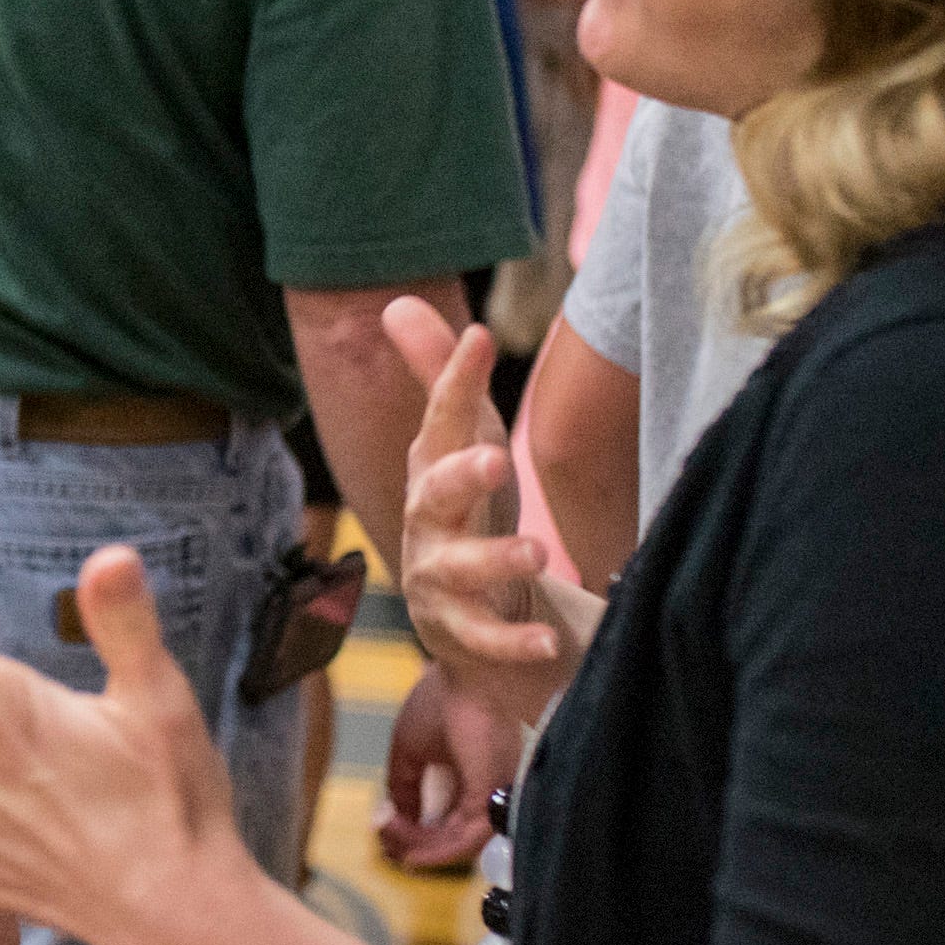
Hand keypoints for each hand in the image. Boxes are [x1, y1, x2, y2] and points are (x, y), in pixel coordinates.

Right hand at [376, 664, 519, 872]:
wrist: (465, 673)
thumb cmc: (443, 697)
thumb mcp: (408, 746)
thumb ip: (403, 784)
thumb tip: (395, 815)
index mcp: (472, 780)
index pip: (445, 822)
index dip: (411, 831)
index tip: (385, 827)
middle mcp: (485, 793)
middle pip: (448, 840)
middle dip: (411, 844)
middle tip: (384, 838)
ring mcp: (489, 799)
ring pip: (452, 847)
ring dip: (416, 847)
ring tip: (388, 836)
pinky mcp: (488, 801)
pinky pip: (459, 844)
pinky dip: (430, 848)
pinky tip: (404, 840)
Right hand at [378, 296, 576, 730]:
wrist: (458, 612)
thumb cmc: (466, 511)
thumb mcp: (461, 442)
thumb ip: (441, 380)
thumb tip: (395, 302)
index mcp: (433, 468)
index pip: (442, 418)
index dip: (455, 379)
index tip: (480, 338)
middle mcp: (428, 520)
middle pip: (434, 494)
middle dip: (460, 476)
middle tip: (495, 459)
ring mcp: (437, 578)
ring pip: (456, 570)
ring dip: (493, 561)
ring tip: (537, 554)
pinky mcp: (457, 631)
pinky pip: (482, 638)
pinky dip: (512, 642)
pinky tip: (549, 642)